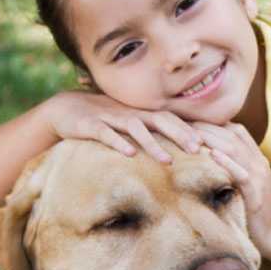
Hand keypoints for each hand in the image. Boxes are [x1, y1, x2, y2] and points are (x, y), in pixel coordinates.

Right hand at [42, 91, 200, 162]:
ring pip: (136, 128)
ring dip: (153, 144)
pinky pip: (106, 134)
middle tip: (197, 150)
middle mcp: (129, 113)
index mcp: (140, 113)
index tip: (206, 144)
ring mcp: (110, 117)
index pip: (170, 118)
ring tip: (168, 161)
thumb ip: (149, 131)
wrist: (64, 108)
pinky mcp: (90, 125)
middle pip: (159, 120)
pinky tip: (130, 154)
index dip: (187, 129)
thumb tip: (175, 146)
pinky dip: (118, 143)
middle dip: (179, 135)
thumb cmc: (103, 119)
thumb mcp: (128, 123)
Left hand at [193, 122, 270, 251]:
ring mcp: (259, 177)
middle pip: (232, 134)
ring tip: (189, 131)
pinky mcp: (256, 193)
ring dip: (212, 137)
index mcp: (257, 160)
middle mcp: (259, 163)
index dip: (214, 122)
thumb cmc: (260, 214)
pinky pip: (241, 173)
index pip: (236, 131)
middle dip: (207, 125)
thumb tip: (211, 162)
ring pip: (235, 148)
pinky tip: (212, 154)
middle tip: (181, 120)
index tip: (190, 120)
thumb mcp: (249, 186)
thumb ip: (236, 170)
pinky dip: (227, 162)